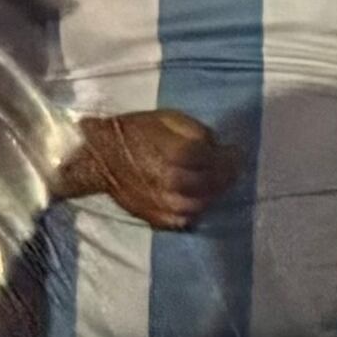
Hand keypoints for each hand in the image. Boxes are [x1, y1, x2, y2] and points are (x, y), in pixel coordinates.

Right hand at [59, 107, 232, 228]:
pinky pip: (186, 219)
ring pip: (202, 203)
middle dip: (228, 175)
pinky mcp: (155, 216)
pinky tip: (200, 198)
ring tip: (219, 183)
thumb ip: (197, 132)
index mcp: (177, 154)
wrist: (98, 157)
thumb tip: (219, 146)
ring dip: (215, 194)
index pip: (216, 161)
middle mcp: (173, 181)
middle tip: (234, 169)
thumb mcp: (168, 118)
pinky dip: (197, 209)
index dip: (231, 157)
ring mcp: (164, 202)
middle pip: (212, 183)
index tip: (237, 152)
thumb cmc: (135, 132)